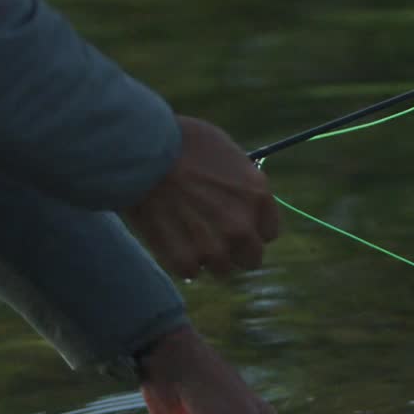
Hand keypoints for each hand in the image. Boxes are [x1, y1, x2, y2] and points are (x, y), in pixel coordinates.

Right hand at [121, 116, 278, 279]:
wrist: (144, 153)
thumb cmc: (182, 143)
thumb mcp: (226, 153)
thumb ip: (240, 184)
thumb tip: (240, 196)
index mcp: (258, 196)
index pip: (269, 233)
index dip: (251, 229)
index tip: (236, 225)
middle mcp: (242, 226)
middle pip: (251, 259)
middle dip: (236, 251)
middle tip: (213, 237)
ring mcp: (215, 247)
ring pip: (221, 269)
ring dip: (207, 257)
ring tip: (185, 233)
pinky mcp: (186, 260)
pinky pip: (190, 271)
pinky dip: (180, 259)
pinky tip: (168, 237)